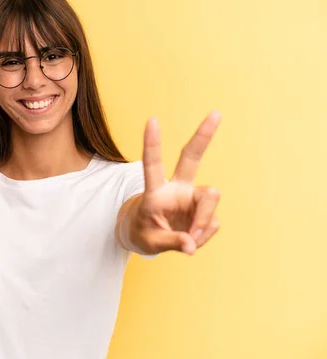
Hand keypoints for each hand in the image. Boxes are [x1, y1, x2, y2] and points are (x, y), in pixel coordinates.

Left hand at [130, 110, 221, 255]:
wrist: (146, 235)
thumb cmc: (142, 232)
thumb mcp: (150, 242)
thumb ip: (171, 242)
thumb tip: (191, 245)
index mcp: (155, 191)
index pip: (152, 165)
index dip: (152, 144)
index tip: (152, 120)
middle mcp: (176, 188)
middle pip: (191, 157)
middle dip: (203, 136)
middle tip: (216, 113)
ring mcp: (192, 197)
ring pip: (210, 198)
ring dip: (203, 221)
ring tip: (191, 240)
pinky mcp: (204, 210)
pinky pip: (211, 223)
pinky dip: (203, 236)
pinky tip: (192, 239)